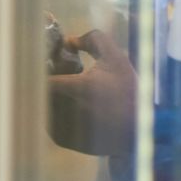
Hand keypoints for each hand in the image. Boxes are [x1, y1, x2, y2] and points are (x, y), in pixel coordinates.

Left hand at [46, 28, 138, 158]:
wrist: (140, 131)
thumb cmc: (129, 92)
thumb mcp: (117, 59)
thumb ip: (95, 40)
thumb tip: (69, 40)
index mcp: (76, 87)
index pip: (40, 74)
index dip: (41, 67)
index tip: (47, 62)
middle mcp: (64, 109)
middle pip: (40, 89)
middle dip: (48, 82)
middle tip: (62, 78)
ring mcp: (60, 126)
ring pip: (43, 105)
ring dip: (52, 98)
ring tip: (74, 96)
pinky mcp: (61, 140)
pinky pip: (48, 121)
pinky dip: (57, 113)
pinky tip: (75, 111)